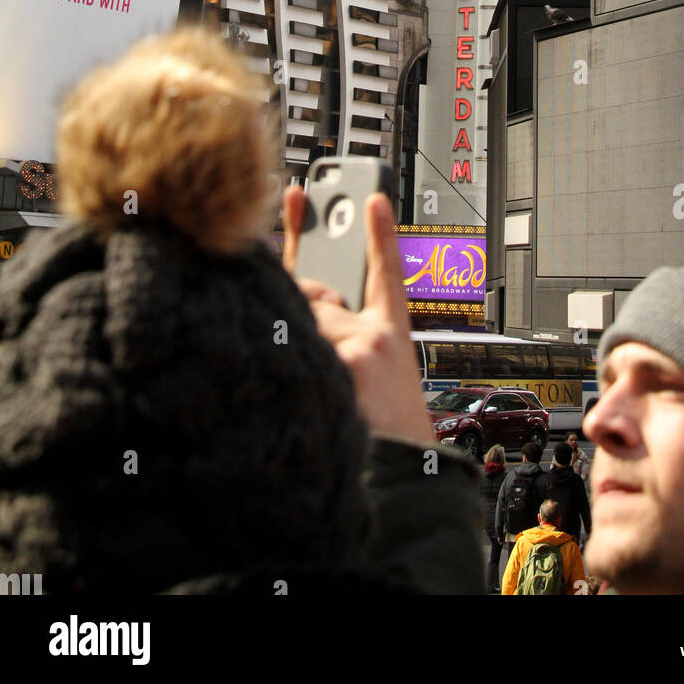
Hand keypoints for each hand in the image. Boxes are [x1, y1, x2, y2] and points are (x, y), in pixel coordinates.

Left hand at [282, 186, 433, 443]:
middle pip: (316, 299)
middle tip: (304, 345)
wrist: (401, 485)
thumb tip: (306, 311)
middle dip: (298, 318)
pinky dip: (282, 366)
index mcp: (391, 339)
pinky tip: (295, 394)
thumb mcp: (378, 386)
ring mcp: (362, 347)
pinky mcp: (345, 363)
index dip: (380, 233)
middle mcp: (379, 337)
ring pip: (298, 322)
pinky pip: (293, 347)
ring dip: (287, 348)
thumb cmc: (380, 437)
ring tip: (306, 389)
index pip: (386, 272)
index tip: (375, 199)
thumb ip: (345, 343)